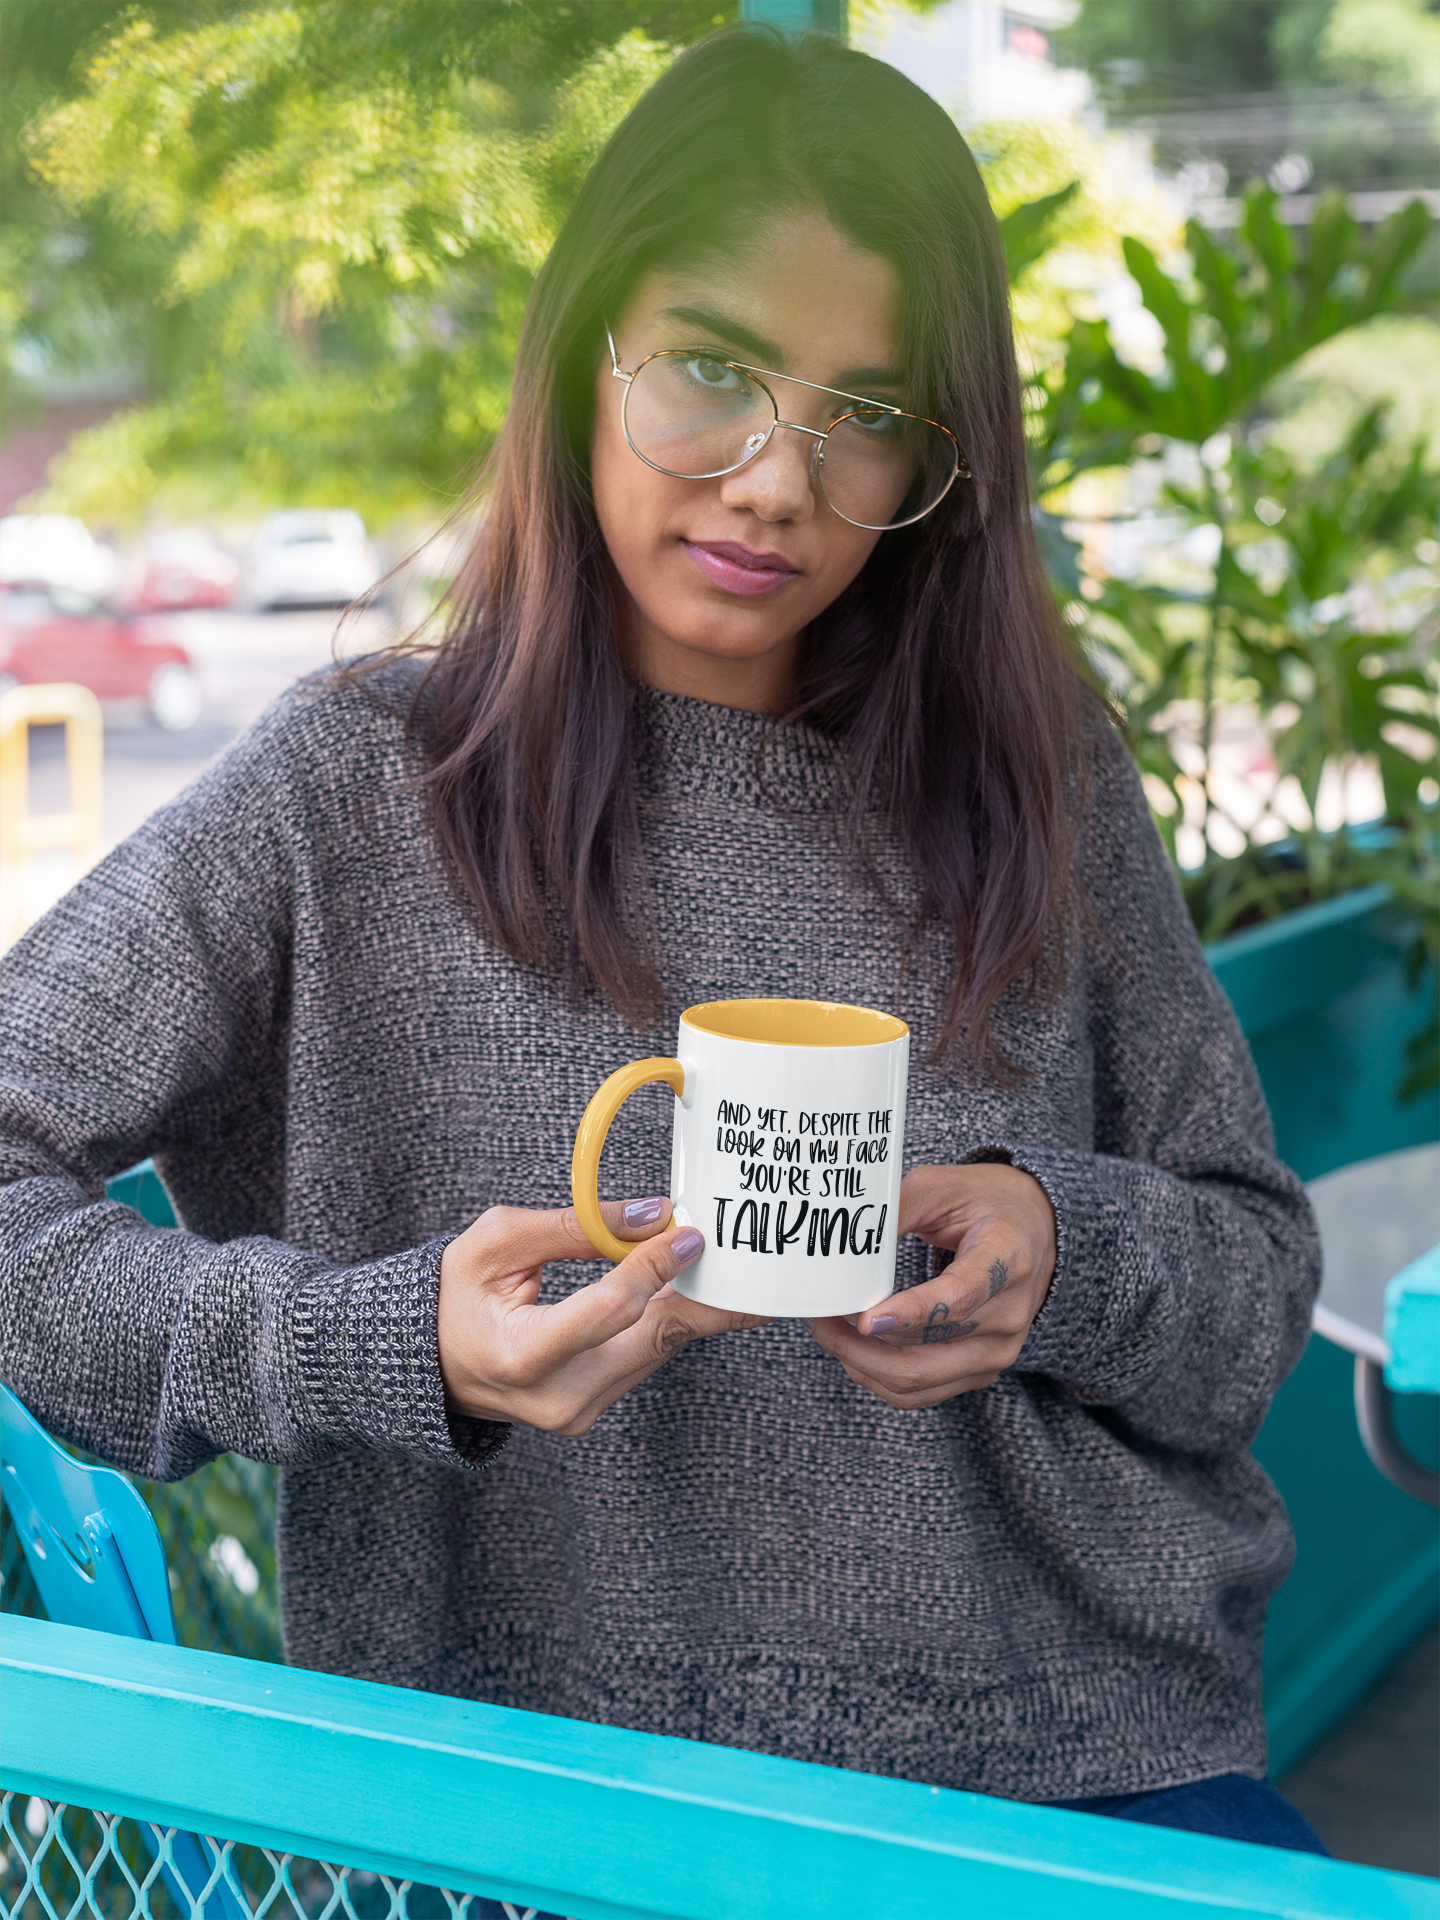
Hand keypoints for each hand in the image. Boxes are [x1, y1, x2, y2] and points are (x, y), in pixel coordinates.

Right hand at [438, 1197, 767, 1434]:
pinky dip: (667, 1319)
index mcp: (524, 1356)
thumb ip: (574, 1226)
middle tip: (750, 1262)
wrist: (431, 1364)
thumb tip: (652, 1214)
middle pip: (654, 1340)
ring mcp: (578, 1413)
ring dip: (692, 1304)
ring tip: (726, 1263)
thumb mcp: (497, 1243)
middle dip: (706, 1297)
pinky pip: (646, 1358)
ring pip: (658, 1350)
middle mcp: (558, 1397)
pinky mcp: (593, 1411)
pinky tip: (689, 1286)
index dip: (655, 1267)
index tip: (689, 1232)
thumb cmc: (454, 1296)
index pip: (611, 1308)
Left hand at [808, 1163, 1055, 1409]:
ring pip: (917, 1382)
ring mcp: (1000, 1350)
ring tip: (827, 1331)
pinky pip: (922, 1393)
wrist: (1033, 1229)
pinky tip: (854, 1349)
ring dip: (861, 1363)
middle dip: (859, 1344)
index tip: (864, 1317)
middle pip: (927, 1355)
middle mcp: (1010, 1313)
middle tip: (818, 1317)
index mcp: (1007, 1257)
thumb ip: (896, 1210)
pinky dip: (878, 1376)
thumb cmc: (983, 1202)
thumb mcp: (940, 1186)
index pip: (959, 1298)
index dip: (912, 1313)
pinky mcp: (983, 1371)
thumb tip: (844, 1241)